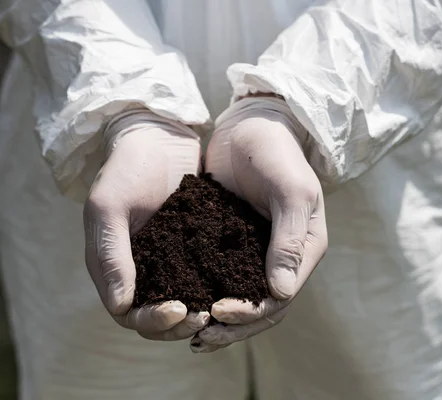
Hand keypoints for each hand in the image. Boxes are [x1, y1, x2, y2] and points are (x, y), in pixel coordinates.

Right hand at [84, 109, 209, 340]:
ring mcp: (172, 261)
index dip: (154, 322)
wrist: (159, 136)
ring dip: (204, 310)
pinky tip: (240, 284)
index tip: (181, 311)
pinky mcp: (196, 247)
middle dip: (183, 323)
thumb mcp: (109, 207)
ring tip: (227, 306)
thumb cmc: (127, 168)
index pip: (132, 315)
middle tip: (209, 315)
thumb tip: (121, 307)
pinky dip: (220, 286)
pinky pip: (207, 275)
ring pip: (188, 300)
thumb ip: (111, 255)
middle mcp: (145, 271)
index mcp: (117, 269)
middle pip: (162, 317)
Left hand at [190, 97, 327, 352]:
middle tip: (199, 338)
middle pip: (262, 306)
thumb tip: (280, 293)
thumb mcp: (291, 192)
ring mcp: (260, 251)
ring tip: (190, 332)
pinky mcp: (236, 241)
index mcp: (305, 250)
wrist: (254, 124)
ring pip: (242, 297)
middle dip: (233, 326)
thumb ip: (289, 240)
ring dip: (219, 319)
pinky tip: (183, 300)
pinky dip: (207, 292)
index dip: (251, 313)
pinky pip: (224, 276)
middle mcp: (285, 257)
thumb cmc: (277, 152)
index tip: (218, 313)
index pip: (280, 297)